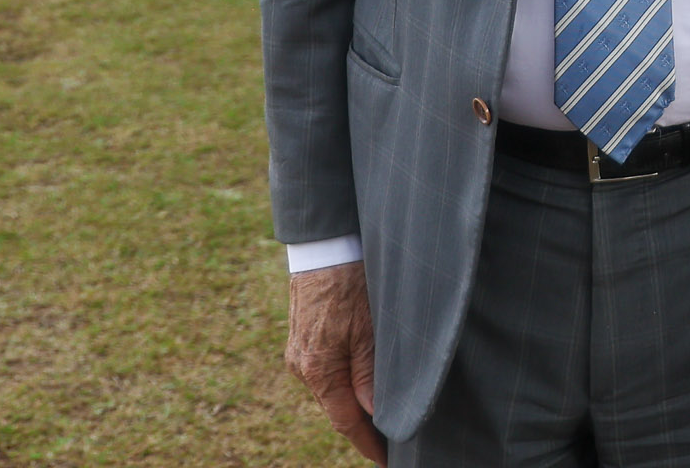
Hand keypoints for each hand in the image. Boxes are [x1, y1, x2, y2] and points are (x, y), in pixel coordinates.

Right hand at [287, 262, 384, 462]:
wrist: (324, 244)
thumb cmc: (350, 282)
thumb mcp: (368, 330)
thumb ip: (369, 376)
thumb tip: (375, 415)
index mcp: (318, 370)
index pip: (345, 421)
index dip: (368, 443)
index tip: (386, 460)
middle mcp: (302, 366)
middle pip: (336, 408)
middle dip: (362, 426)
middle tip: (390, 440)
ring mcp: (298, 353)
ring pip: (330, 389)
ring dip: (352, 402)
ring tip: (380, 414)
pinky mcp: (301, 339)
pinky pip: (324, 371)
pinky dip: (342, 381)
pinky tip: (360, 380)